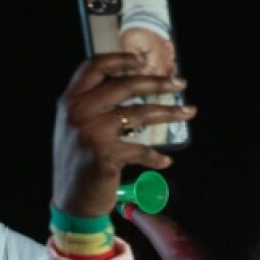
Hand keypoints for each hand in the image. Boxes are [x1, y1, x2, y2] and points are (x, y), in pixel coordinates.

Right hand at [52, 53, 195, 217]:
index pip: (94, 65)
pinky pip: (141, 150)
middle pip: (125, 85)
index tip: (143, 60)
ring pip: (140, 114)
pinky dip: (156, 157)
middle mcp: (79, 111)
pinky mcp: (106, 155)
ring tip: (189, 112)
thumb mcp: (74, 127)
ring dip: (169, 112)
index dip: (121, 59)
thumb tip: (129, 85)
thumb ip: (92, 105)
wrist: (71, 201)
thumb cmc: (77, 163)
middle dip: (158, 83)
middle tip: (180, 83)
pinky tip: (166, 160)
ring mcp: (92, 132)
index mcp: (70, 100)